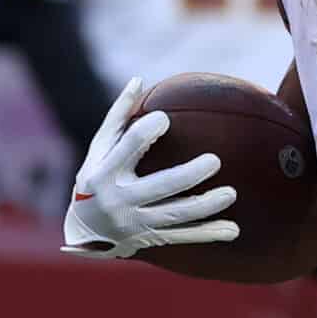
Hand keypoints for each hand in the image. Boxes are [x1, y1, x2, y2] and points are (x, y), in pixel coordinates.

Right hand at [61, 78, 239, 258]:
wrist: (84, 232)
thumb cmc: (95, 179)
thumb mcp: (98, 149)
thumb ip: (118, 116)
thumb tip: (139, 79)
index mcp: (105, 172)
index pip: (128, 147)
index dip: (147, 132)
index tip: (166, 119)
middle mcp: (120, 200)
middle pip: (161, 186)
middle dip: (189, 175)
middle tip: (215, 160)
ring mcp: (137, 223)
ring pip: (176, 215)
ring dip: (206, 206)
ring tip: (231, 193)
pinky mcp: (151, 238)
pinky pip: (183, 236)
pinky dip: (208, 233)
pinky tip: (233, 229)